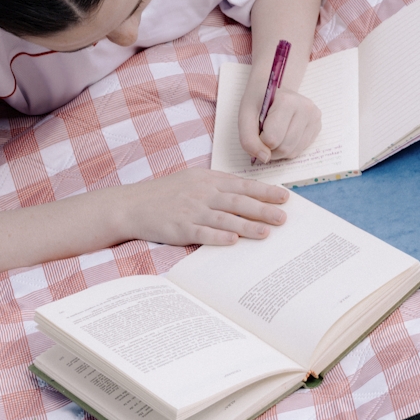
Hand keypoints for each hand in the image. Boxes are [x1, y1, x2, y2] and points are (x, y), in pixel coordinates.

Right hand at [119, 169, 289, 245]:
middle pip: (238, 201)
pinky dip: (218, 236)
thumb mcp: (195, 179)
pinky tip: (233, 240)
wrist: (133, 204)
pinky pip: (202, 233)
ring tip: (266, 233)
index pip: (243, 185)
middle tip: (283, 217)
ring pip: (224, 218)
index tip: (285, 197)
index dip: (265, 191)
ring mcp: (191, 210)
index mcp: (209, 179)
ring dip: (247, 226)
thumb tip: (248, 191)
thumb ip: (220, 184)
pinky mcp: (180, 227)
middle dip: (263, 209)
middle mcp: (203, 193)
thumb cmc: (168, 192)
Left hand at [238, 85, 321, 163]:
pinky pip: (301, 150)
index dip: (259, 140)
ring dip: (278, 151)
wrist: (275, 90)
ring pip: (293, 152)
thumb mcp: (245, 116)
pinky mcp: (318, 126)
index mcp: (287, 101)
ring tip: (273, 136)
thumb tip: (264, 158)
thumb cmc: (259, 102)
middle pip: (284, 148)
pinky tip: (284, 135)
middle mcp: (306, 108)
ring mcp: (314, 117)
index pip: (272, 138)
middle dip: (269, 149)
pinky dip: (288, 148)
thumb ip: (248, 139)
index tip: (257, 130)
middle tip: (262, 137)